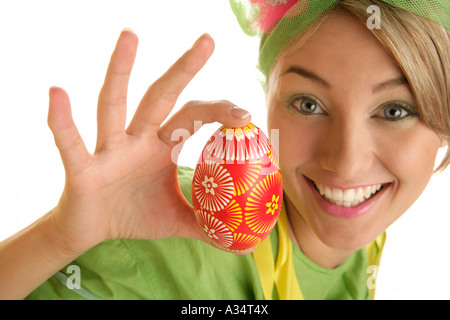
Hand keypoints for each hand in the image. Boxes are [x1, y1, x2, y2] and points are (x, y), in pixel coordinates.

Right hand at [47, 30, 250, 254]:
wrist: (92, 229)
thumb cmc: (135, 215)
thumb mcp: (177, 220)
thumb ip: (207, 224)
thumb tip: (240, 241)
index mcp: (162, 147)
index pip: (193, 119)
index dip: (217, 112)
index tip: (244, 113)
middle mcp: (137, 139)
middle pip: (161, 97)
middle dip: (183, 70)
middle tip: (208, 40)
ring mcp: (109, 149)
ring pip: (114, 104)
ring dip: (121, 71)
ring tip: (131, 35)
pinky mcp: (82, 167)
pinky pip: (71, 143)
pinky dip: (63, 122)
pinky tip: (58, 94)